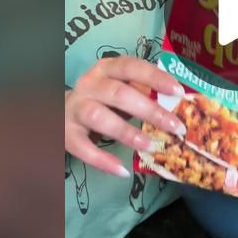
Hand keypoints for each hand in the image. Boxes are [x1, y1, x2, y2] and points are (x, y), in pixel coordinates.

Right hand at [65, 56, 185, 176]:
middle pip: (119, 94)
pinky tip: (123, 171)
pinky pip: (84, 148)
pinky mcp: (66, 134)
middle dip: (150, 111)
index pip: (132, 67)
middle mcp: (89, 84)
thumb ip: (142, 91)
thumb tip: (176, 102)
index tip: (179, 92)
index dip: (155, 78)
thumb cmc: (101, 98)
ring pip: (100, 118)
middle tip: (175, 127)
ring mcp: (75, 108)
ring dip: (128, 133)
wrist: (59, 111)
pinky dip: (103, 160)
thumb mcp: (119, 87)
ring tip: (152, 146)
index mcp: (106, 68)